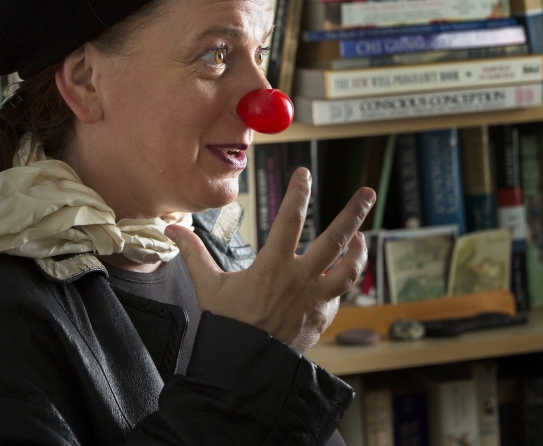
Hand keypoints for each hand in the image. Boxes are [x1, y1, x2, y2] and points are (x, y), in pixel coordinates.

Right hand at [166, 167, 374, 353]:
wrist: (246, 369)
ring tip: (362, 237)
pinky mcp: (322, 317)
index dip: (298, 193)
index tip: (304, 172)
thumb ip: (194, 253)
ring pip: (349, 269)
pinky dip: (343, 281)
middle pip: (335, 239)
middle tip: (368, 193)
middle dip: (354, 213)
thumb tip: (173, 228)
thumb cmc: (227, 327)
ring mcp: (315, 299)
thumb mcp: (208, 287)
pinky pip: (339, 295)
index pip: (290, 220)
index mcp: (273, 267)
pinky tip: (340, 274)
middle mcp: (300, 279)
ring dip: (360, 251)